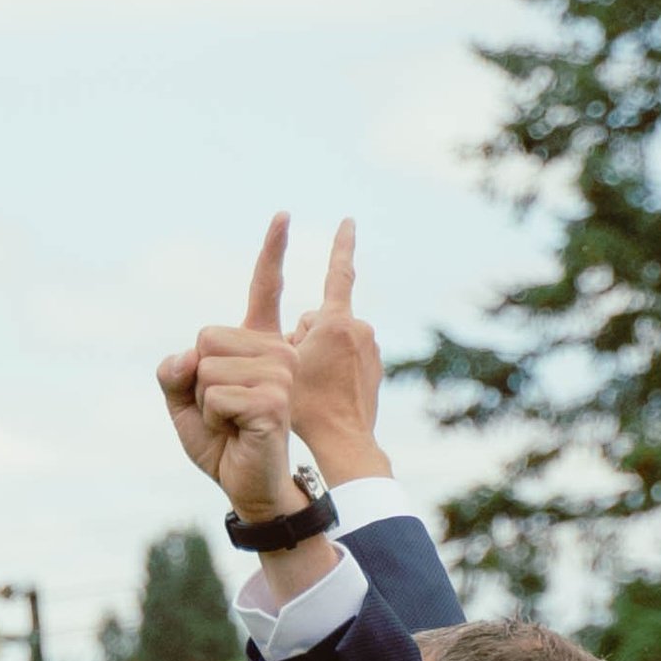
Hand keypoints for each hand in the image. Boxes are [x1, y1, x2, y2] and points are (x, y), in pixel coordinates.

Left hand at [157, 214, 303, 523]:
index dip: (273, 251)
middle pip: (205, 337)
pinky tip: (237, 431)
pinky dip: (213, 418)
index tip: (284, 214)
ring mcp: (280, 373)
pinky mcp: (275, 399)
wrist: (247, 486)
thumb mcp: (183, 402)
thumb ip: (173, 372)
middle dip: (195, 379)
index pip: (265, 288)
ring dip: (204, 403)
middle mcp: (276, 351)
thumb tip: (186, 356)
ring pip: (207, 368)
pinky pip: (215, 394)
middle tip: (221, 409)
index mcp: (258, 344)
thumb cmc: (220, 443)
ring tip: (231, 421)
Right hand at [289, 219, 386, 482]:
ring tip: (317, 386)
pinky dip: (337, 368)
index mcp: (336, 322)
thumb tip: (301, 332)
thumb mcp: (283, 365)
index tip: (349, 220)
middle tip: (302, 372)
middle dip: (308, 338)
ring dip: (321, 354)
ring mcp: (372, 348)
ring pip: (334, 340)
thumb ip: (288, 337)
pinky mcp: (376, 366)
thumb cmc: (308, 406)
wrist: (345, 441)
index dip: (341, 244)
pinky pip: (348, 357)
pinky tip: (332, 392)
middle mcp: (360, 328)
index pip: (338, 272)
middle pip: (321, 320)